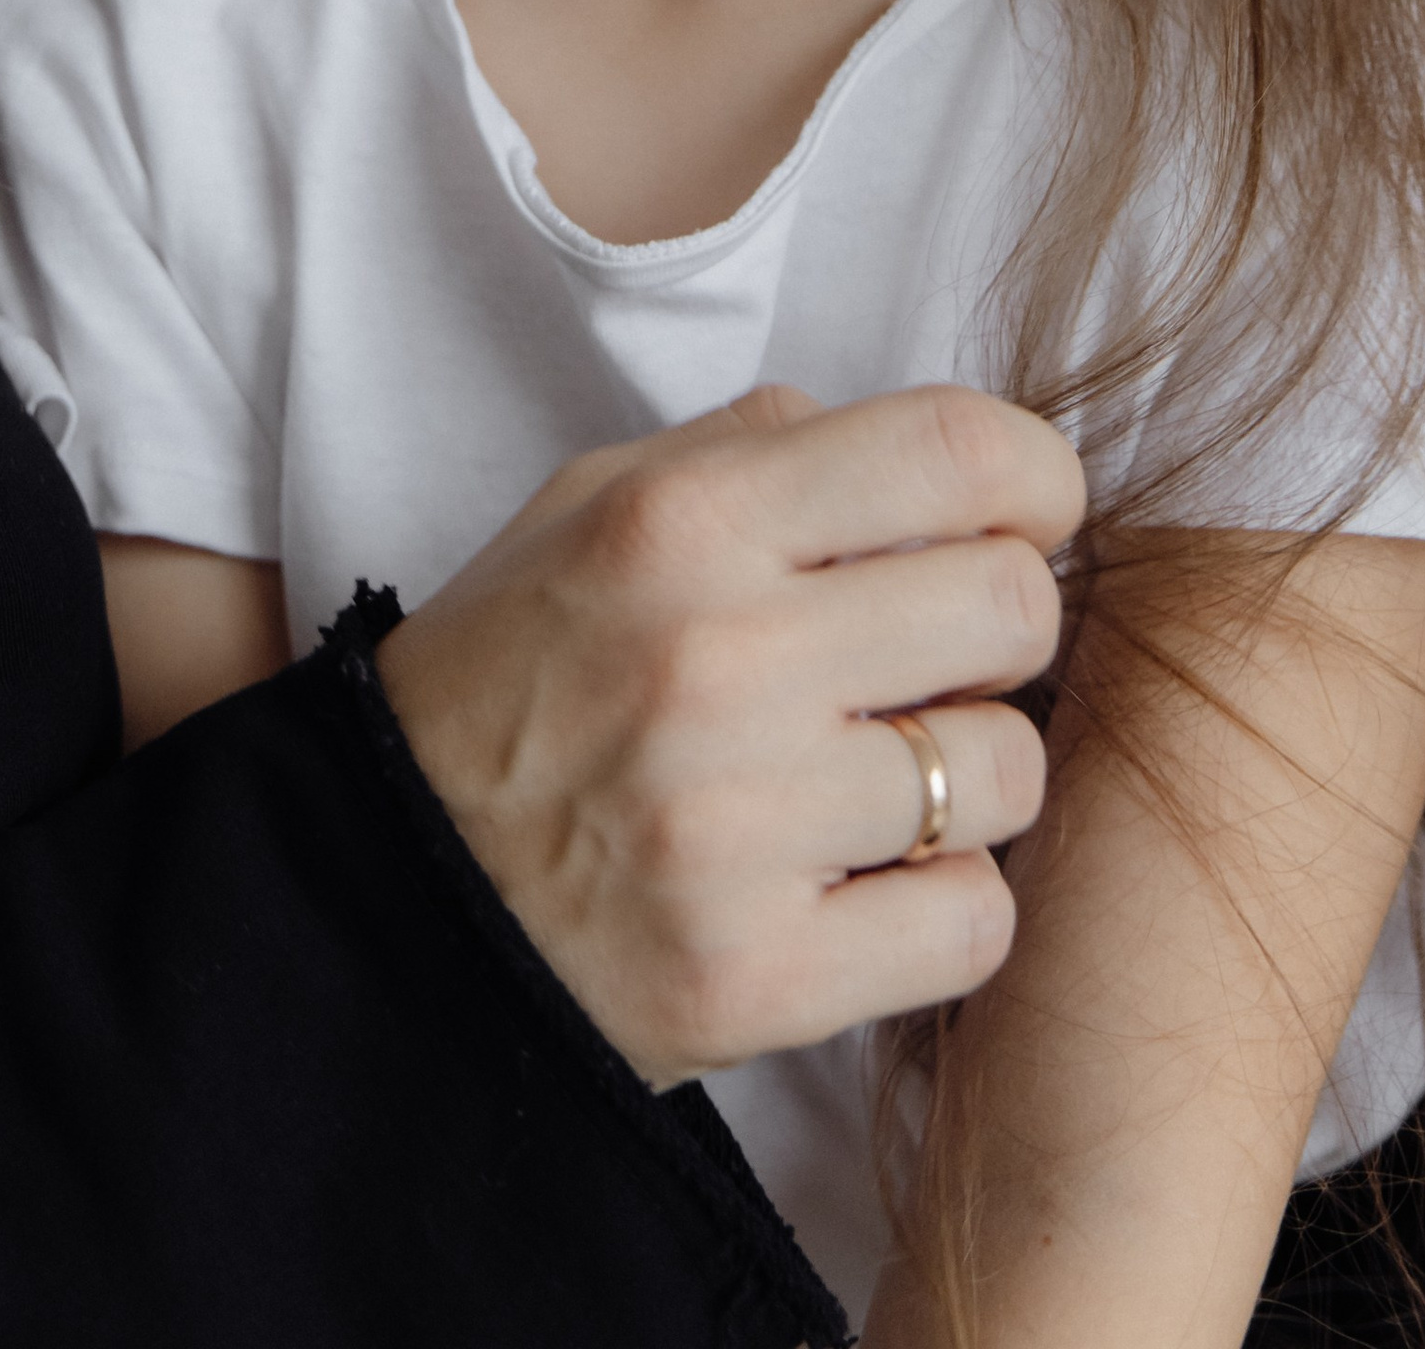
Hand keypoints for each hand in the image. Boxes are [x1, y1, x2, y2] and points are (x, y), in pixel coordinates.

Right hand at [375, 382, 1079, 1089]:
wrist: (389, 890)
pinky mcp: (758, 977)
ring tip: (878, 782)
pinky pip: (973, 921)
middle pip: (1013, 608)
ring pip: (1007, 773)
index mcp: (683, 521)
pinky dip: (941, 908)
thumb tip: (907, 446)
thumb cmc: (513, 676)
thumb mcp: (590, 505)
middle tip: (933, 660)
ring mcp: (740, 828)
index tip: (1023, 517)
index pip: (958, 451)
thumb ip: (748, 449)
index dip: (1035, 479)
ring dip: (966, 778)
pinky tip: (863, 885)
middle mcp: (717, 660)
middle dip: (999, 630)